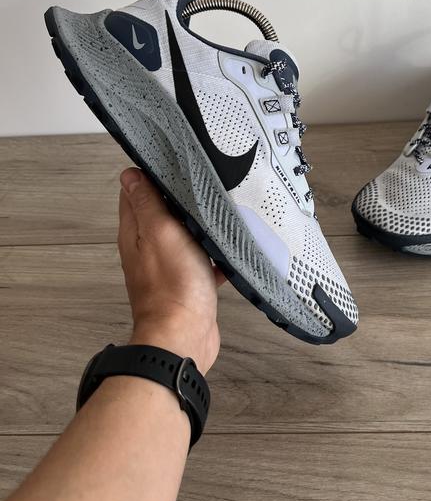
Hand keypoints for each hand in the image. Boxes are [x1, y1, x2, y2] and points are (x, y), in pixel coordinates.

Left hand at [118, 168, 223, 373]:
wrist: (184, 338)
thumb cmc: (173, 289)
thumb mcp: (160, 233)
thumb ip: (147, 203)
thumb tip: (130, 175)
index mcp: (136, 234)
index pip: (134, 194)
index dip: (148, 175)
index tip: (168, 162)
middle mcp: (149, 249)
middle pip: (160, 213)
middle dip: (177, 197)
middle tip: (199, 183)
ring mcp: (169, 267)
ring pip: (184, 236)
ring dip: (199, 225)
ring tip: (219, 211)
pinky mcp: (189, 283)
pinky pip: (202, 261)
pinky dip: (215, 254)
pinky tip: (231, 249)